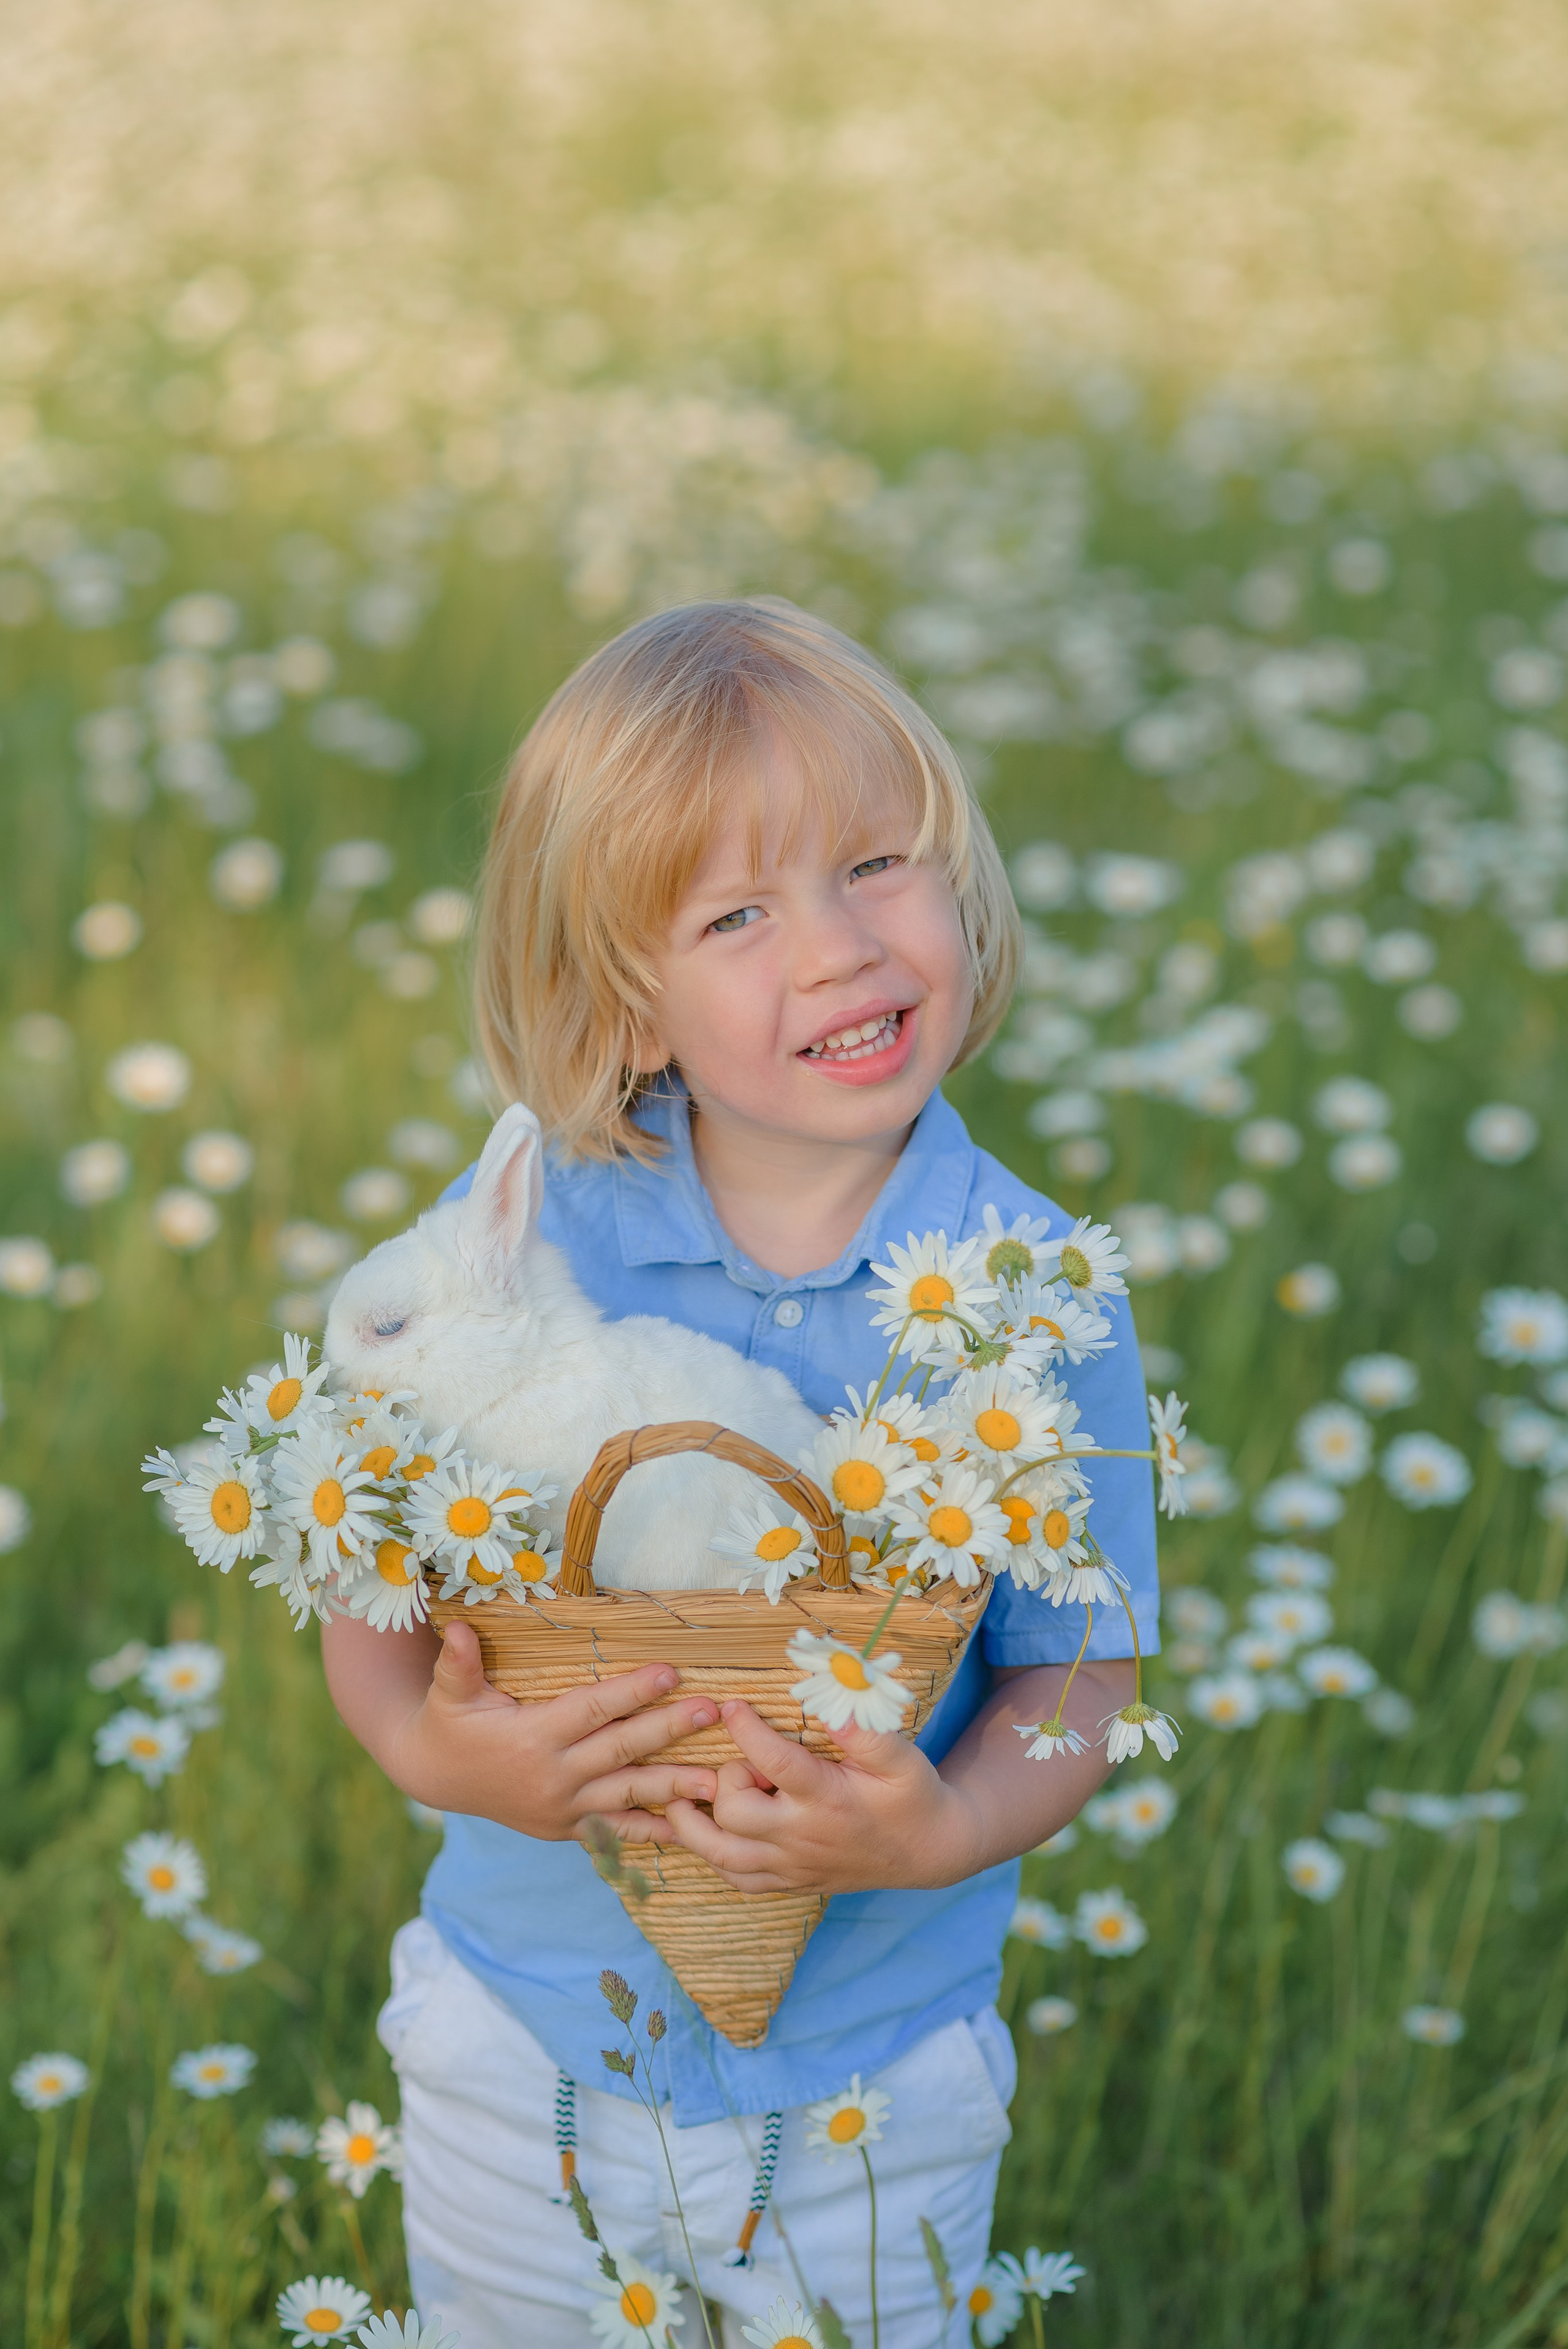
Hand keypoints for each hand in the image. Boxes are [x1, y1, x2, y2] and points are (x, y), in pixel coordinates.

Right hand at [380, 1619, 720, 1843]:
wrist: (437, 1778)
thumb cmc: (450, 1723)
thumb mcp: (449, 1693)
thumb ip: (458, 1663)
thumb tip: (459, 1628)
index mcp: (531, 1738)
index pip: (591, 1710)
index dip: (631, 1692)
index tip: (671, 1672)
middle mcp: (552, 1777)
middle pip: (621, 1751)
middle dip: (669, 1730)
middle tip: (713, 1712)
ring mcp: (563, 1809)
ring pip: (628, 1797)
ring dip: (674, 1788)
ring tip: (717, 1782)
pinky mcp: (568, 1829)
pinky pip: (617, 1832)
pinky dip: (653, 1832)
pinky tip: (690, 1829)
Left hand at [659, 1699, 979, 1894]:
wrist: (928, 1850)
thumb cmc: (912, 1796)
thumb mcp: (902, 1759)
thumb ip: (867, 1733)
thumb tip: (833, 1701)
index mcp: (827, 1800)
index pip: (774, 1762)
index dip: (745, 1729)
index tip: (731, 1705)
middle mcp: (802, 1837)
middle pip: (733, 1813)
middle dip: (726, 1779)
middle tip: (745, 1763)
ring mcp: (793, 1865)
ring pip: (722, 1855)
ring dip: (695, 1826)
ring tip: (684, 1796)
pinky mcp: (791, 1881)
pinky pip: (738, 1880)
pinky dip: (715, 1857)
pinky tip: (711, 1830)